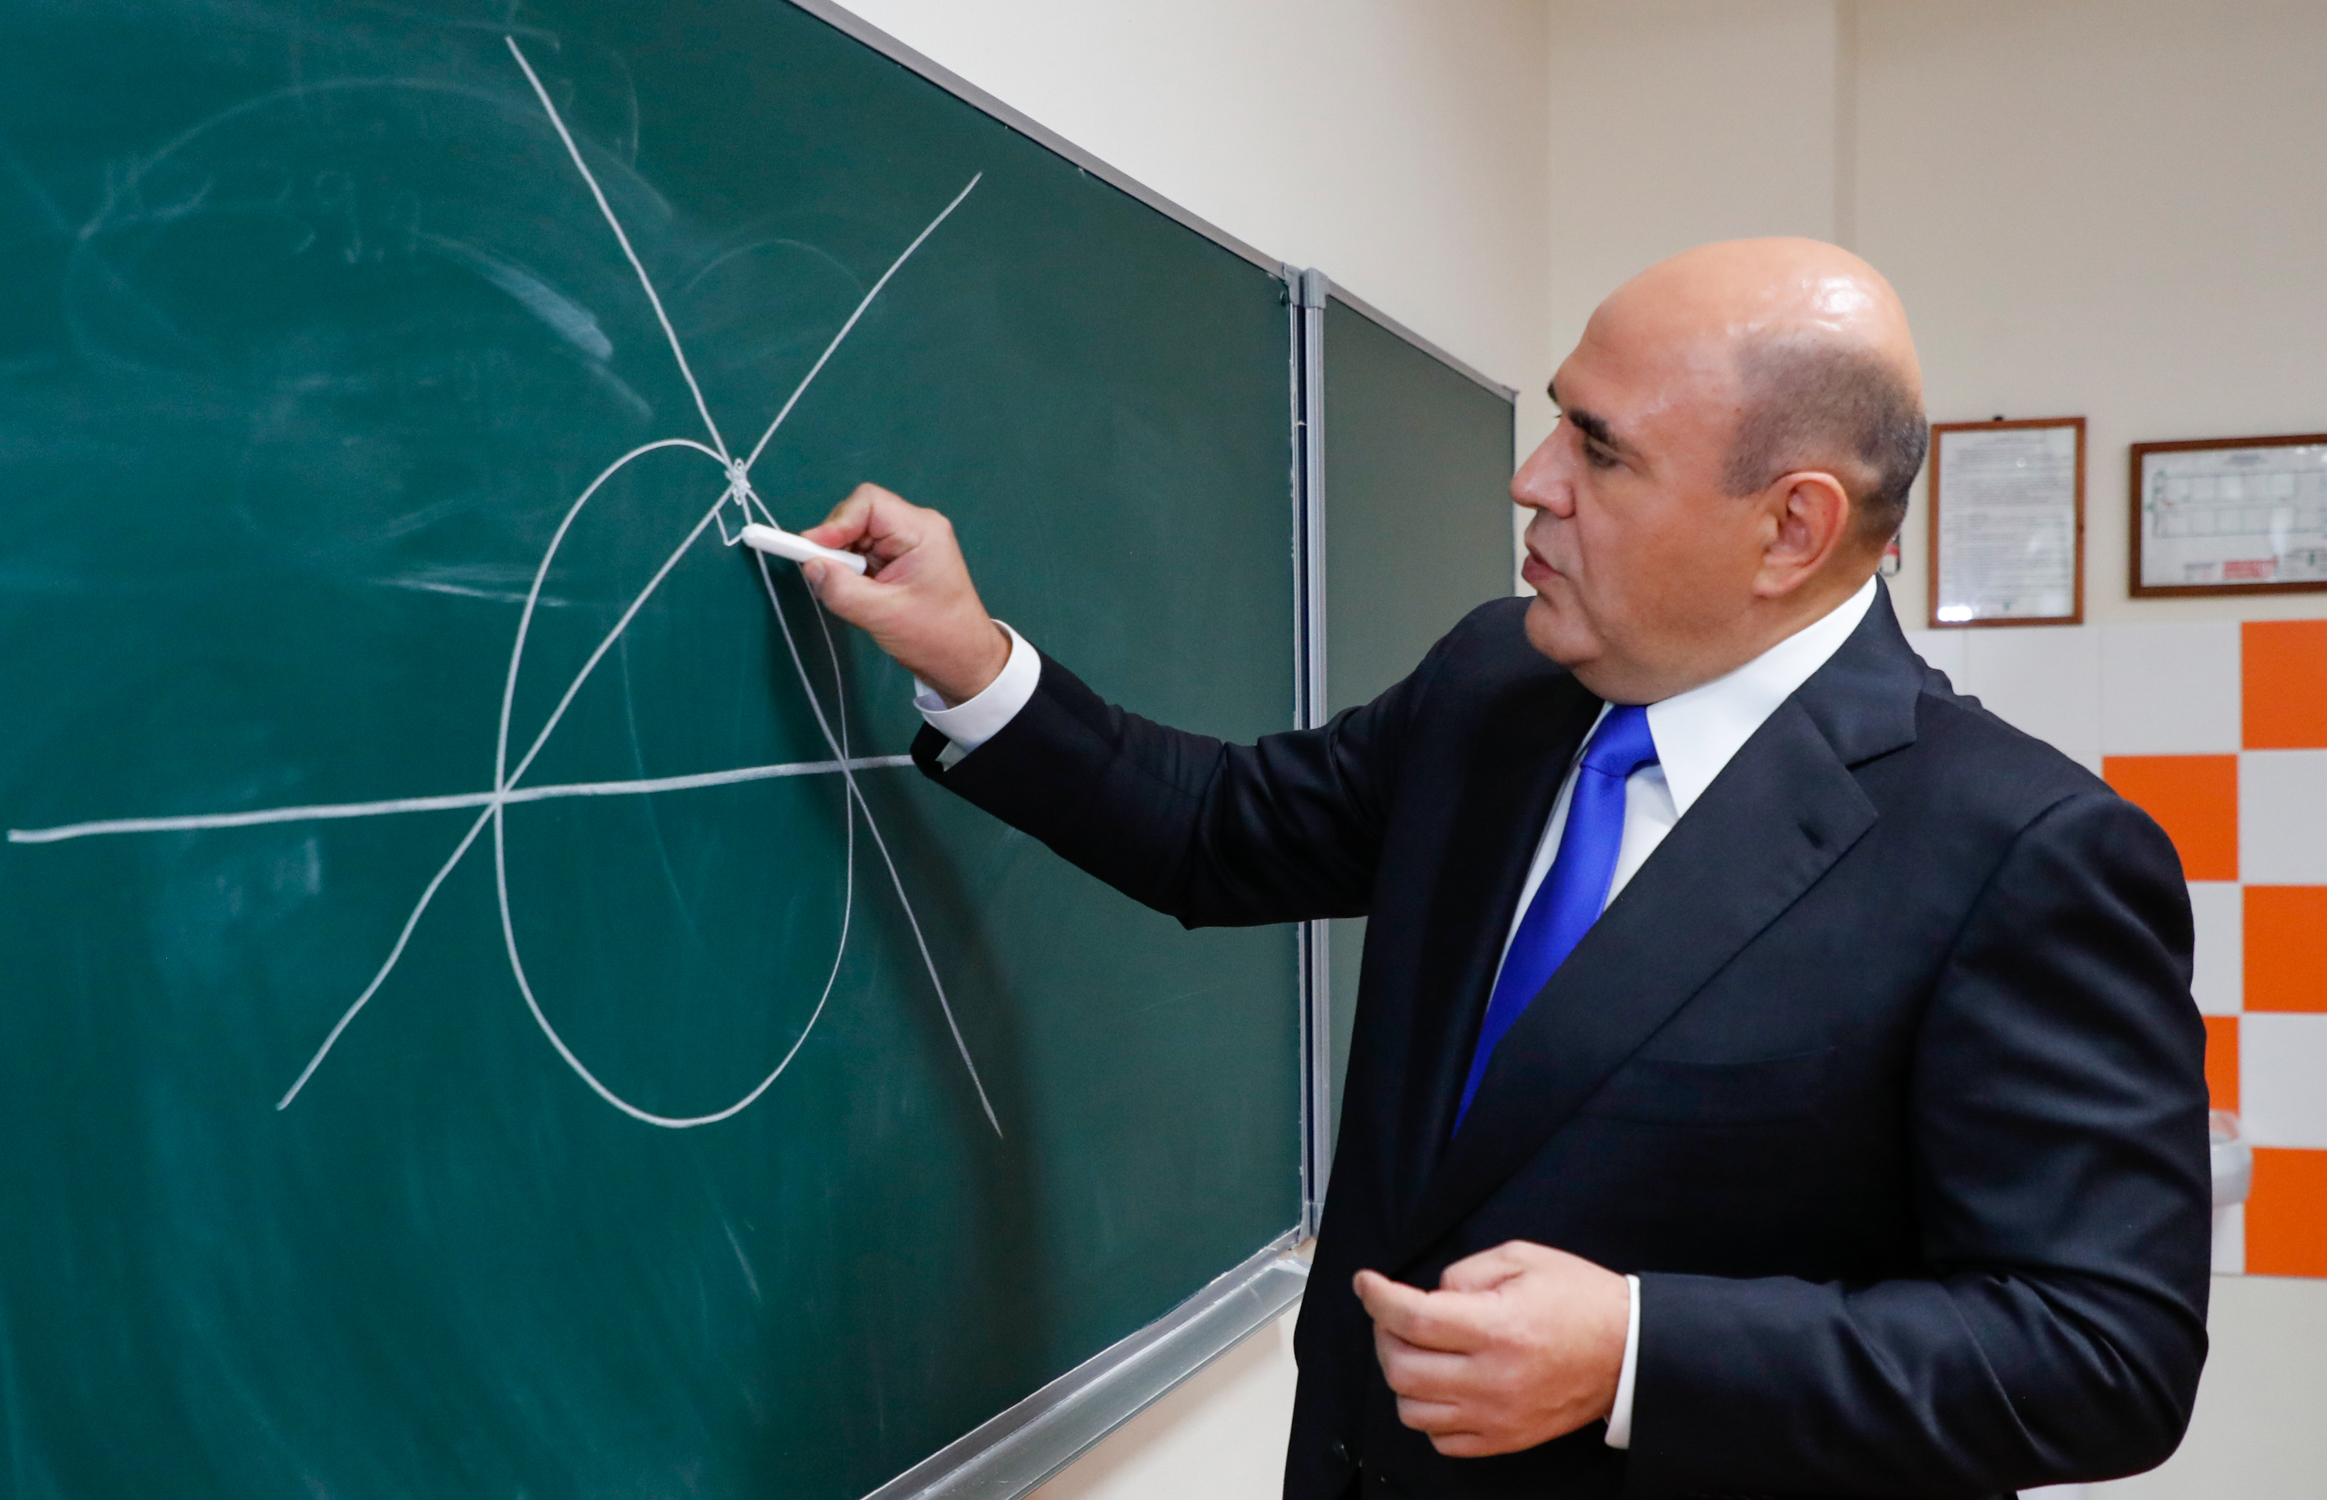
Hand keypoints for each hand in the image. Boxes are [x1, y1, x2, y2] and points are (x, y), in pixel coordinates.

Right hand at [796, 484, 1010, 705]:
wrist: (964, 661)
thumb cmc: (937, 637)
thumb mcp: (883, 615)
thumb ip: (842, 590)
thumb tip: (811, 567)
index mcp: (921, 530)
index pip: (868, 503)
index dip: (836, 522)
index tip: (814, 550)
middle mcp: (915, 529)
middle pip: (858, 517)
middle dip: (837, 545)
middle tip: (828, 577)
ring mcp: (906, 544)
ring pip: (856, 536)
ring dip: (842, 562)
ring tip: (850, 593)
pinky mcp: (898, 561)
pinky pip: (861, 554)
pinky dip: (850, 572)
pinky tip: (856, 595)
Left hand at [1352, 1242, 1629, 1456]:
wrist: (1627, 1352)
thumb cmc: (1578, 1299)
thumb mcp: (1522, 1259)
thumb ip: (1466, 1273)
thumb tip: (1429, 1296)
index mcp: (1497, 1328)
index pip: (1412, 1318)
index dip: (1377, 1298)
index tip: (1365, 1283)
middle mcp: (1492, 1378)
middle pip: (1402, 1368)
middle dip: (1384, 1335)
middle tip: (1393, 1316)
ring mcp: (1496, 1416)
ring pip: (1412, 1410)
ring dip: (1402, 1376)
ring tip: (1417, 1350)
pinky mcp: (1504, 1439)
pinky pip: (1441, 1440)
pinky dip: (1428, 1412)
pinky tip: (1441, 1384)